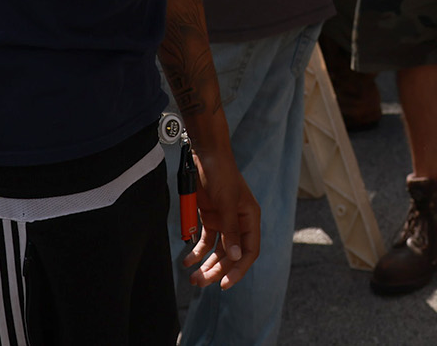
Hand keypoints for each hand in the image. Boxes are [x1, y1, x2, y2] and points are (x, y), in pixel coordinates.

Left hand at [184, 143, 260, 289]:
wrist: (205, 153)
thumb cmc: (220, 173)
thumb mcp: (226, 202)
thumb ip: (231, 230)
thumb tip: (237, 257)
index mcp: (250, 218)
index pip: (249, 251)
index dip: (239, 269)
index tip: (224, 284)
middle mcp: (238, 222)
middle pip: (231, 254)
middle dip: (217, 270)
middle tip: (201, 282)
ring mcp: (223, 221)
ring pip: (217, 251)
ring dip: (206, 265)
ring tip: (193, 277)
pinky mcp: (209, 217)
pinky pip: (204, 241)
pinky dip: (196, 252)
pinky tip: (187, 260)